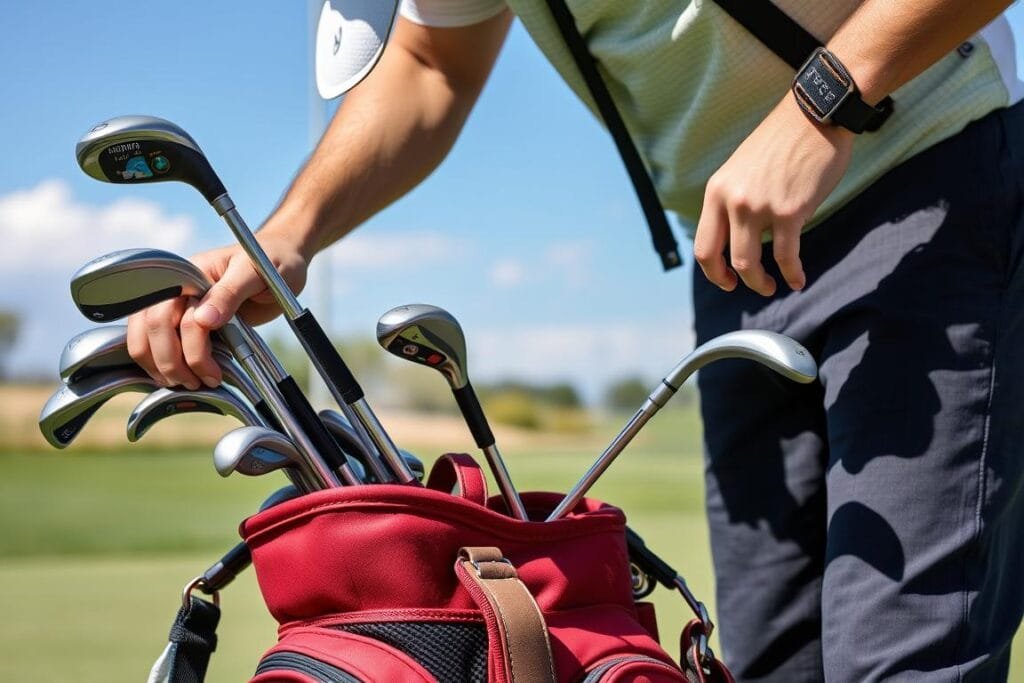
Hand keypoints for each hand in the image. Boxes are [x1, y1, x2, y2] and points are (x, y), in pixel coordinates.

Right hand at [126, 231, 308, 388]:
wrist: (282, 262)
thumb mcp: (256, 272)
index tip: (213, 371)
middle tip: (200, 382)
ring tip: (190, 383)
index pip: (174, 314)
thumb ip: (229, 293)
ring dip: (161, 366)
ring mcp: (178, 304)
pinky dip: (163, 363)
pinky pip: (159, 342)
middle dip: (172, 361)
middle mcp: (177, 288)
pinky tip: (181, 377)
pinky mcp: (185, 319)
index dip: (190, 347)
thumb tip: (204, 320)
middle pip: (154, 328)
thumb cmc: (272, 261)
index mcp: (190, 273)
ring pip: (146, 336)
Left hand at [693, 96, 854, 295]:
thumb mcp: (741, 169)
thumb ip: (734, 199)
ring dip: (759, 283)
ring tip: (770, 286)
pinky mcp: (790, 211)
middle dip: (730, 281)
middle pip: (719, 259)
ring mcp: (759, 207)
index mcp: (717, 191)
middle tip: (745, 286)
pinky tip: (798, 280)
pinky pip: (787, 256)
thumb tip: (735, 234)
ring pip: (748, 263)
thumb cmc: (783, 142)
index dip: (711, 271)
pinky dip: (792, 274)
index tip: (726, 278)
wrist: (816, 115)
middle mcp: (732, 201)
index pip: (702, 245)